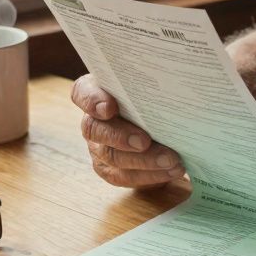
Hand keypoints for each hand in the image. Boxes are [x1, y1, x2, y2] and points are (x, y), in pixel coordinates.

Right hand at [70, 74, 184, 188]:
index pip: (83, 92)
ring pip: (112, 157)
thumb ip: (148, 81)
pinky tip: (170, 171)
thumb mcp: (148, 84)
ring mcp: (98, 146)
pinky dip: (149, 175)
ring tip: (171, 160)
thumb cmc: (150, 95)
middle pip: (95, 129)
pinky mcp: (109, 168)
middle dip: (121, 137)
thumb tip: (172, 78)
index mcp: (95, 92)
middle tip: (145, 141)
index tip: (109, 107)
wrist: (157, 119)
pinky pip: (123, 176)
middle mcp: (92, 120)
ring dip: (144, 161)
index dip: (92, 101)